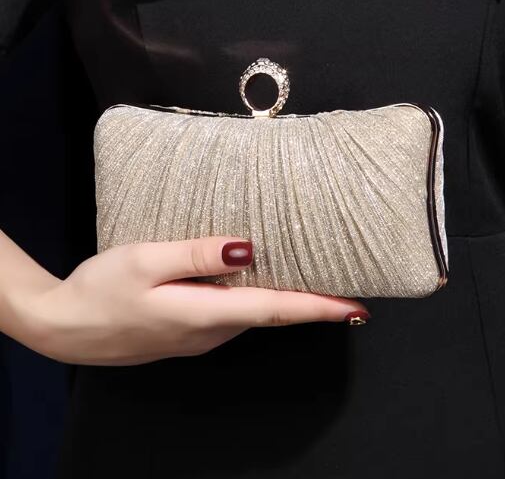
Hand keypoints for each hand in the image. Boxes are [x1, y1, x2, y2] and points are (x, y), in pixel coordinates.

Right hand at [5, 237, 369, 365]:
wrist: (66, 328)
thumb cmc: (102, 291)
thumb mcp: (146, 261)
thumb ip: (198, 256)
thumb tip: (247, 249)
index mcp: (205, 313)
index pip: (277, 310)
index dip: (320, 308)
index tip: (357, 307)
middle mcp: (211, 331)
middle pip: (273, 314)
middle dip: (314, 303)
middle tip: (348, 285)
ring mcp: (201, 336)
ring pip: (256, 314)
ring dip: (289, 300)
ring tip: (316, 277)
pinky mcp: (191, 330)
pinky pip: (236, 313)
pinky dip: (260, 299)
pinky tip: (262, 281)